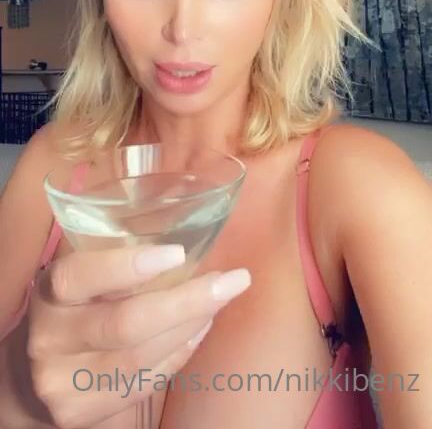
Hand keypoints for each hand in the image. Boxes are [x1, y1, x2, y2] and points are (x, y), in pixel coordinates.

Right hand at [27, 245, 250, 427]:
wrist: (32, 374)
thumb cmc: (75, 309)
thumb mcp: (82, 279)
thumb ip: (118, 261)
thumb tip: (190, 235)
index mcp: (50, 292)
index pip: (80, 276)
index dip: (127, 265)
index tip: (177, 252)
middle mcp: (50, 338)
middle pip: (125, 324)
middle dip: (187, 301)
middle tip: (232, 280)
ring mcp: (62, 381)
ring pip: (140, 358)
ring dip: (191, 327)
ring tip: (221, 301)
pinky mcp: (79, 412)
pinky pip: (143, 384)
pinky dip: (179, 355)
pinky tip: (199, 331)